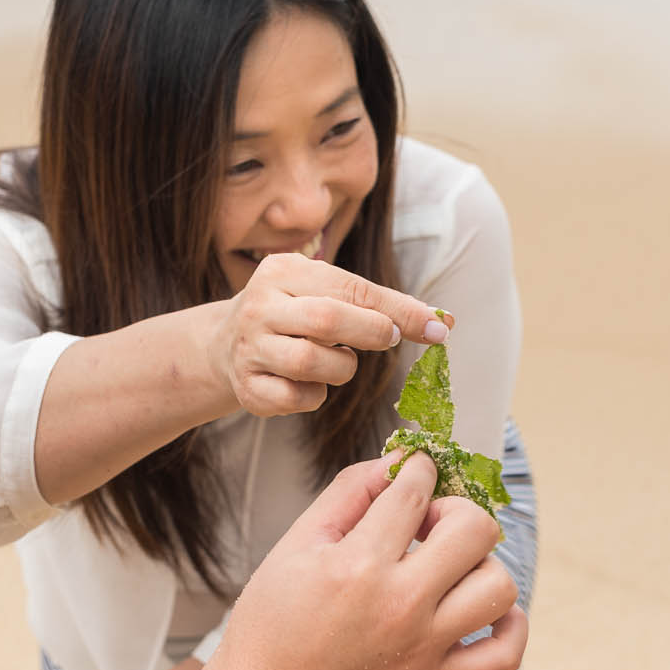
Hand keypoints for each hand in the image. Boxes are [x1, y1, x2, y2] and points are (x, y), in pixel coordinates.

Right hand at [208, 254, 450, 415]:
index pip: (351, 288)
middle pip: (327, 319)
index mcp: (283, 271)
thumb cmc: (295, 315)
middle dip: (369, 332)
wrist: (224, 345)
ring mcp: (249, 348)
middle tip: (386, 339)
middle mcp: (260, 306)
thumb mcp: (327, 294)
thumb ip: (380, 305)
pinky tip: (309, 384)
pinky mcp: (247, 387)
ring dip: (341, 368)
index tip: (436, 328)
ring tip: (338, 362)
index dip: (398, 309)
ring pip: (311, 362)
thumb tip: (444, 322)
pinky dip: (315, 396)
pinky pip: (297, 398)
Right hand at [214, 453, 525, 669]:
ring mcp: (424, 646)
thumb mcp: (296, 543)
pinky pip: (504, 654)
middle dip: (454, 509)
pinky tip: (482, 608)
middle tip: (426, 523)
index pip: (414, 492)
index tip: (413, 470)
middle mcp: (400, 605)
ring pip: (498, 585)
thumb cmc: (272, 620)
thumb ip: (348, 493)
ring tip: (447, 567)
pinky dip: (509, 627)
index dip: (417, 468)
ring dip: (480, 563)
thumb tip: (396, 462)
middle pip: (475, 529)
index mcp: (358, 565)